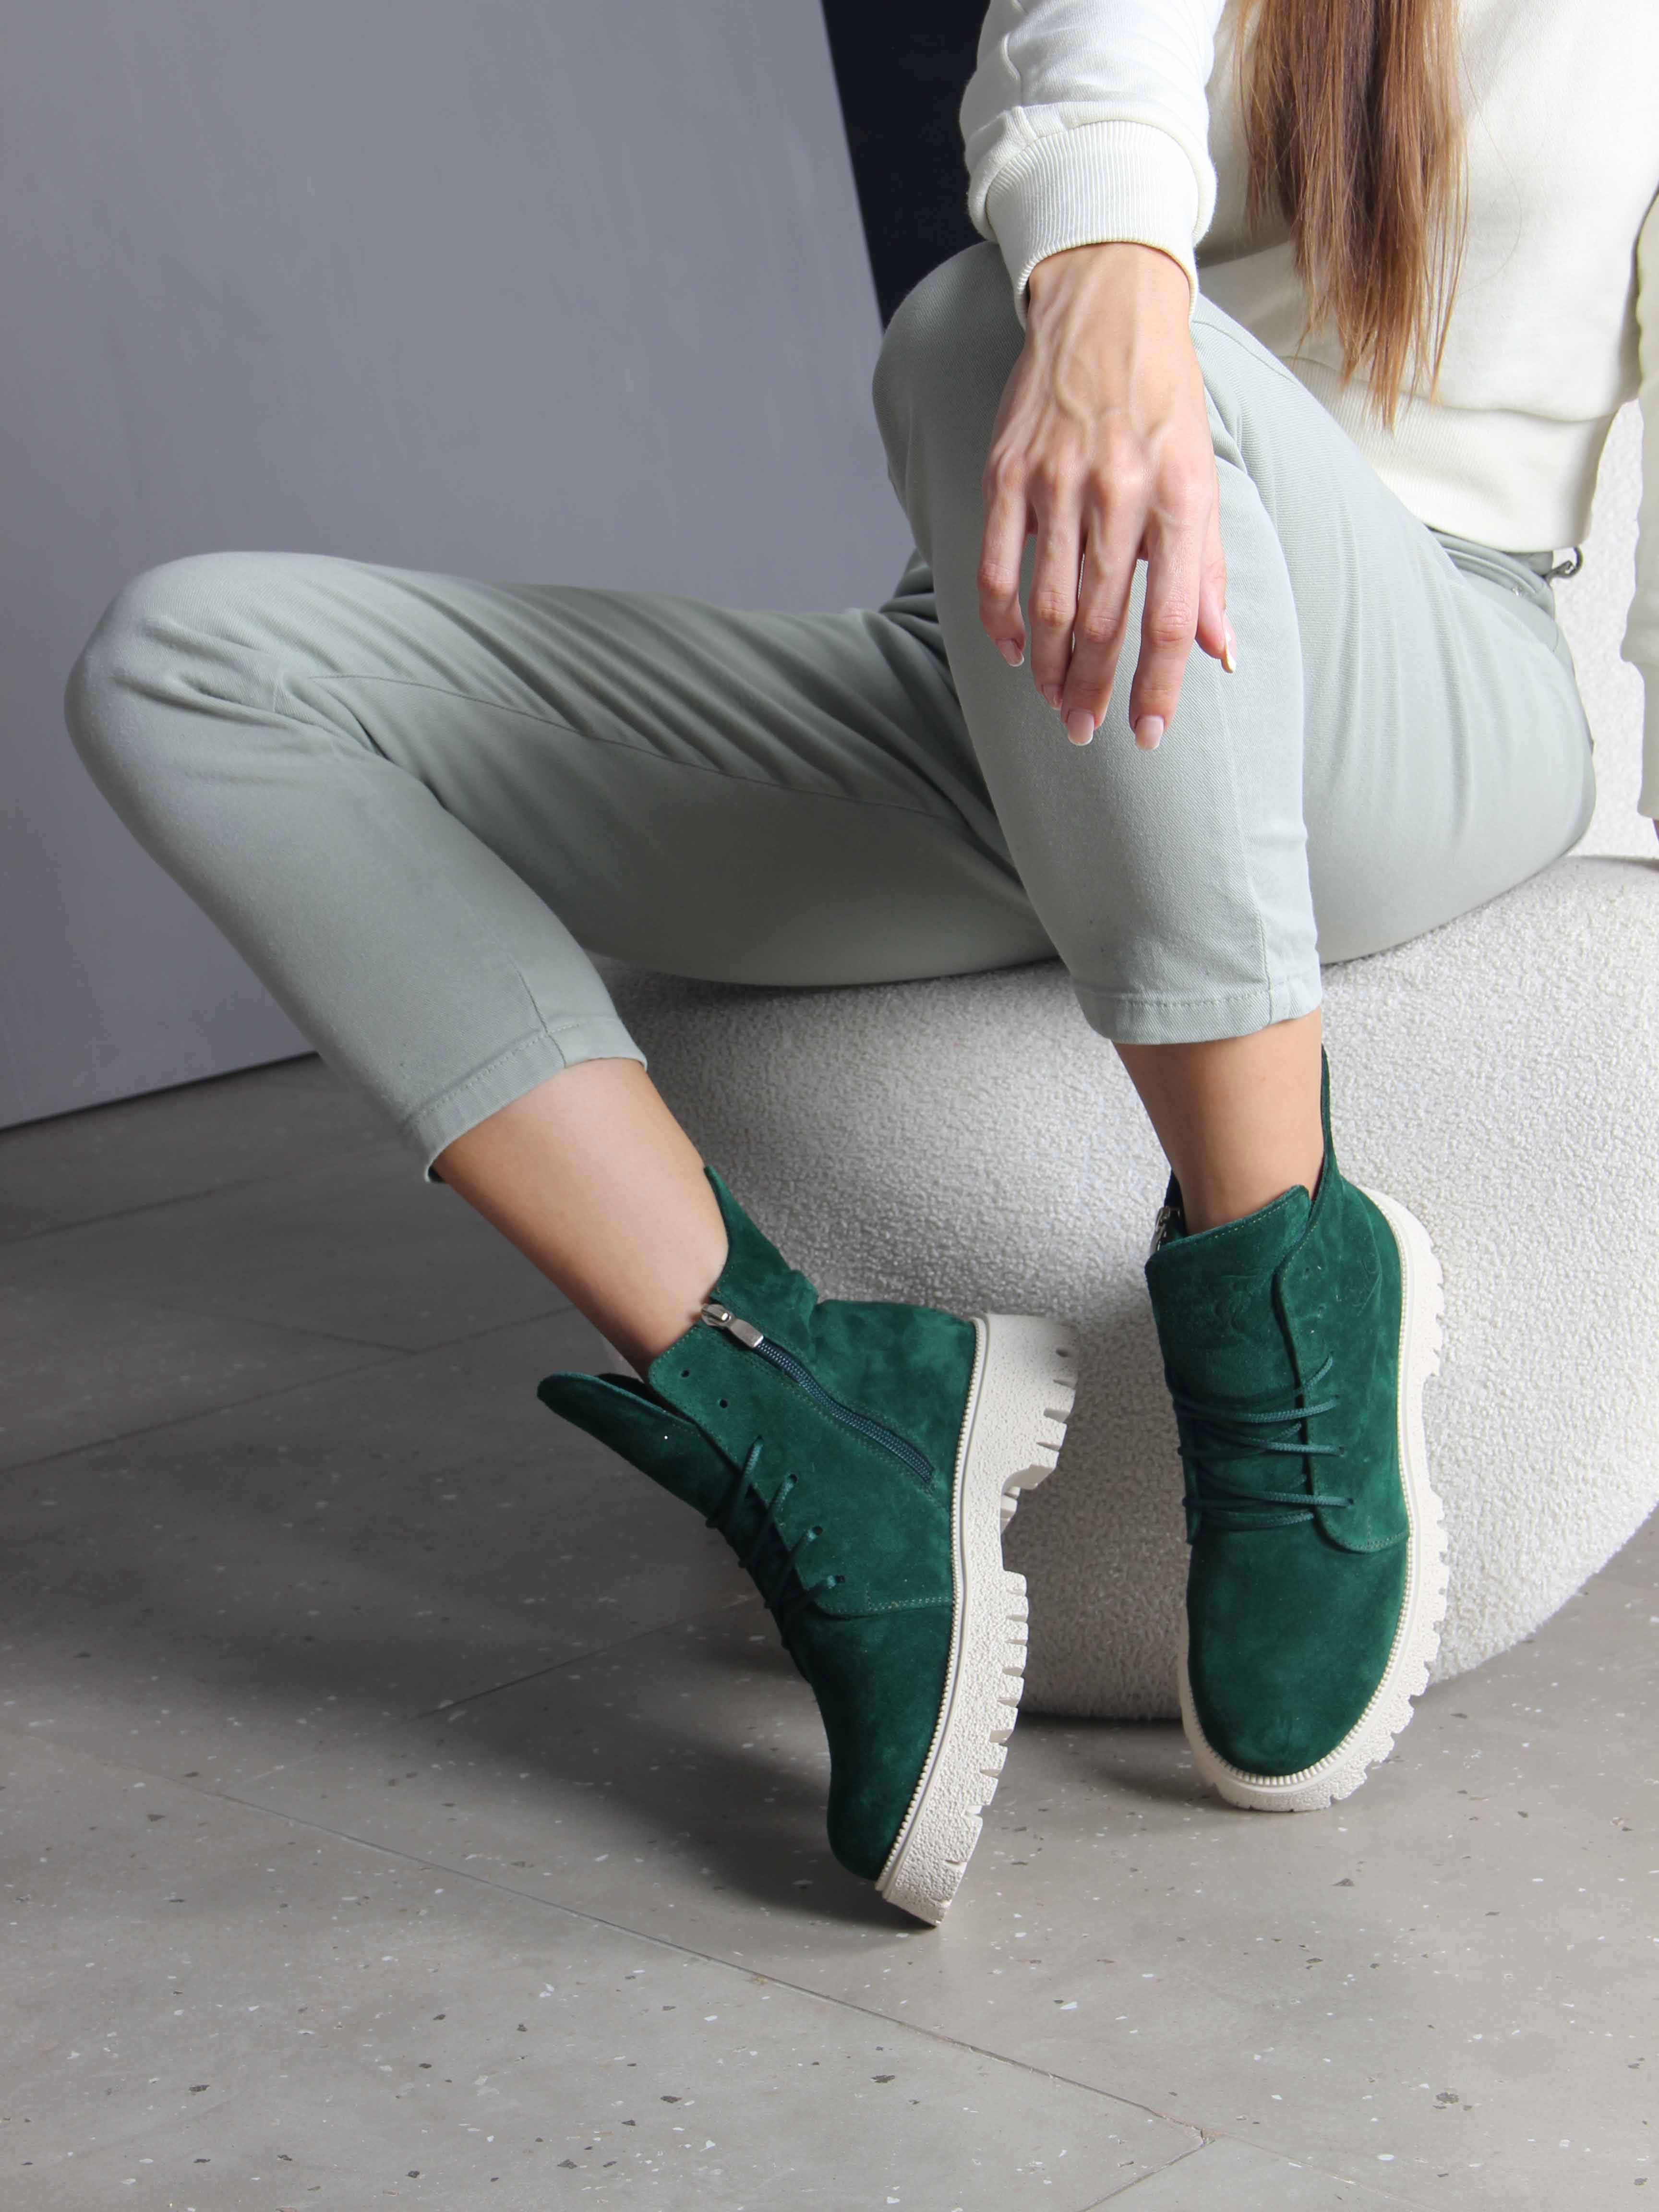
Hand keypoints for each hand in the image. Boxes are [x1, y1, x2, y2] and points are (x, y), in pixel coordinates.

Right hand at [978, 241, 1232, 748]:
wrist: (1107, 305)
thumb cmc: (1164, 398)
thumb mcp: (1203, 476)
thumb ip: (1207, 570)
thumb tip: (1221, 654)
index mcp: (1179, 497)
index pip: (1170, 618)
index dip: (1158, 686)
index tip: (1147, 735)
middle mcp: (1119, 491)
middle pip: (1103, 621)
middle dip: (1093, 689)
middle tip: (1085, 729)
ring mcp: (1057, 481)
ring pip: (1048, 604)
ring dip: (1048, 666)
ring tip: (1054, 699)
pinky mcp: (1008, 471)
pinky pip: (995, 565)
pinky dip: (1002, 620)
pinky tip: (1013, 651)